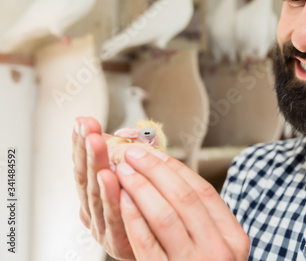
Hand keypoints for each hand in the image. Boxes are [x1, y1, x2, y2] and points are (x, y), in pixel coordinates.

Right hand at [72, 117, 134, 259]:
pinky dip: (110, 194)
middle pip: (88, 177)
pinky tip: (109, 176)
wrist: (162, 250)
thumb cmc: (148, 216)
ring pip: (97, 193)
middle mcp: (94, 212)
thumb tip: (123, 133)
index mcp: (96, 197)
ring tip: (95, 142)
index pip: (85, 166)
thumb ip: (128, 162)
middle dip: (87, 147)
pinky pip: (114, 215)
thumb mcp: (136, 183)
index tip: (81, 121)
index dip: (81, 144)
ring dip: (96, 164)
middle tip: (87, 125)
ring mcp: (103, 227)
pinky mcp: (119, 241)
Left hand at [116, 146, 249, 260]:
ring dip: (140, 189)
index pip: (203, 192)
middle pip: (184, 199)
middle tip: (133, 154)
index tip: (154, 153)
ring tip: (122, 172)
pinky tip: (121, 201)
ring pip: (165, 216)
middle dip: (155, 171)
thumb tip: (170, 176)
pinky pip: (147, 245)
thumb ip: (205, 219)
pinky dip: (133, 219)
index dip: (176, 169)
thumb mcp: (219, 248)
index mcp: (234, 238)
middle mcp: (219, 250)